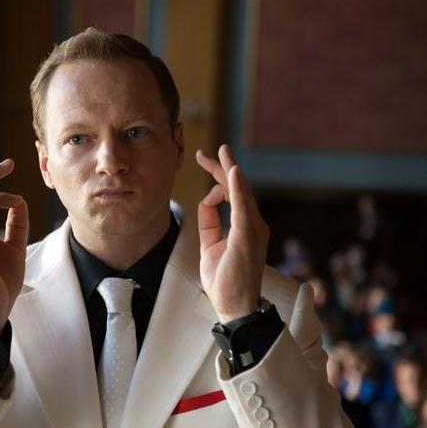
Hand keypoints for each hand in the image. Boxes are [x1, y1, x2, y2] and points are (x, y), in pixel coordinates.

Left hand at [195, 145, 268, 322]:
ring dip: (230, 170)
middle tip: (209, 151)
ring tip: (222, 152)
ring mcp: (253, 229)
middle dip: (222, 167)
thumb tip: (208, 200)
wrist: (235, 306)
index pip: (231, 195)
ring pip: (241, 192)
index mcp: (245, 226)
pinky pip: (242, 206)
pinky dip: (237, 188)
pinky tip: (233, 171)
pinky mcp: (248, 235)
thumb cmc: (225, 280)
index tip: (204, 160)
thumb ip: (210, 222)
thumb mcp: (210, 245)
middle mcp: (253, 224)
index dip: (218, 177)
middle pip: (237, 188)